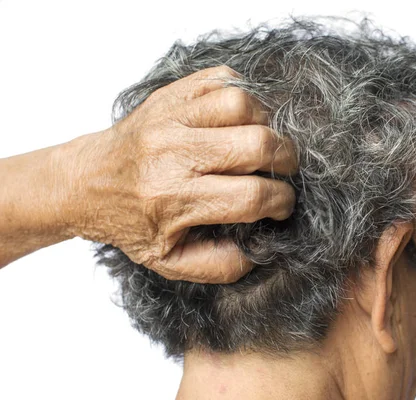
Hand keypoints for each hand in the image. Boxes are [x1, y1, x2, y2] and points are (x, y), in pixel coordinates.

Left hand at [65, 66, 297, 283]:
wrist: (86, 182)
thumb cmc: (129, 222)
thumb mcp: (168, 261)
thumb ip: (220, 265)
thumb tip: (262, 248)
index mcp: (172, 199)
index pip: (251, 196)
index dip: (281, 202)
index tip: (282, 204)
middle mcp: (171, 154)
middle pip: (256, 144)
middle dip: (285, 160)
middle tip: (281, 171)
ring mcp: (169, 117)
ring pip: (242, 104)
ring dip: (264, 124)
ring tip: (259, 142)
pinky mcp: (169, 95)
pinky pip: (223, 78)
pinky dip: (243, 96)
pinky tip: (240, 120)